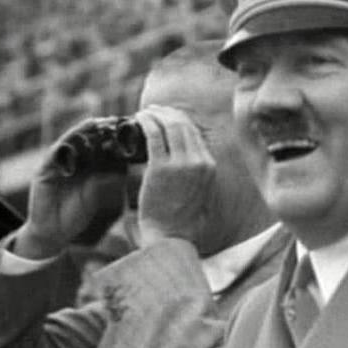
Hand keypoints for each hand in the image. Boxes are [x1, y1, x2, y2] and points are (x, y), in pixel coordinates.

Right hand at [15, 118, 127, 258]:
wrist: (54, 232)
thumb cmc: (78, 212)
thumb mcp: (100, 190)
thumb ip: (112, 174)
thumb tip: (132, 158)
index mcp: (89, 164)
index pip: (103, 144)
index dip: (116, 135)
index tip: (132, 127)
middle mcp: (74, 159)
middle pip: (89, 137)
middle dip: (103, 128)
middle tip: (118, 120)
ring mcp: (58, 162)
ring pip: (72, 140)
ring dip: (85, 131)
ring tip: (98, 123)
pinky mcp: (44, 169)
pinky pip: (55, 153)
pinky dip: (66, 144)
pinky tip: (76, 138)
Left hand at [134, 106, 217, 248]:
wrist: (172, 237)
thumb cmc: (180, 219)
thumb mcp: (198, 191)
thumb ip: (194, 172)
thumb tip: (181, 157)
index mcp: (209, 165)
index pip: (195, 132)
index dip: (179, 120)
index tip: (167, 117)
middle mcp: (199, 161)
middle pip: (184, 124)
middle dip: (167, 113)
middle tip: (154, 111)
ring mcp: (181, 164)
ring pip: (170, 125)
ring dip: (156, 114)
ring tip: (145, 114)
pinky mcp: (161, 168)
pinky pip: (153, 135)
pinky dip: (146, 122)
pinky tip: (138, 120)